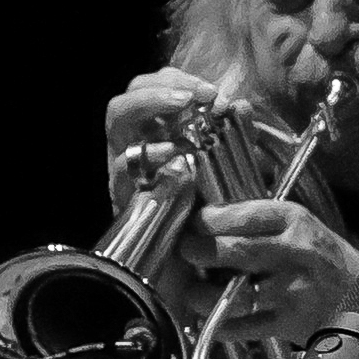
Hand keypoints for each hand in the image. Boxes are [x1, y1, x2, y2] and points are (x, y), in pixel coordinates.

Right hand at [100, 70, 231, 302]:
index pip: (154, 90)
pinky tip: (177, 157)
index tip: (212, 92)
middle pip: (130, 95)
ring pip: (117, 120)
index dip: (178, 81)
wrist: (191, 277)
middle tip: (195, 97)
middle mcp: (134, 149)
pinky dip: (151, 156)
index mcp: (156, 137)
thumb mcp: (227, 175)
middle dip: (161, 86)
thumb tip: (241, 105)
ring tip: (184, 110)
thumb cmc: (206, 223)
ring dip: (150, 105)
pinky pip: (124, 169)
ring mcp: (125, 172)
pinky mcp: (122, 199)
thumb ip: (235, 140)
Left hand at [191, 191, 358, 353]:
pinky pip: (244, 326)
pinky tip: (214, 318)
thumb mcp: (305, 226)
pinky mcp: (291, 322)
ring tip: (195, 292)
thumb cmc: (334, 263)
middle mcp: (296, 252)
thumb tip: (209, 220)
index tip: (192, 225)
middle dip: (197, 251)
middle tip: (187, 253)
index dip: (204, 220)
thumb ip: (261, 222)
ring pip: (234, 293)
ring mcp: (293, 290)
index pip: (240, 215)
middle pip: (232, 249)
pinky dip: (221, 324)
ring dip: (203, 294)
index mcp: (296, 221)